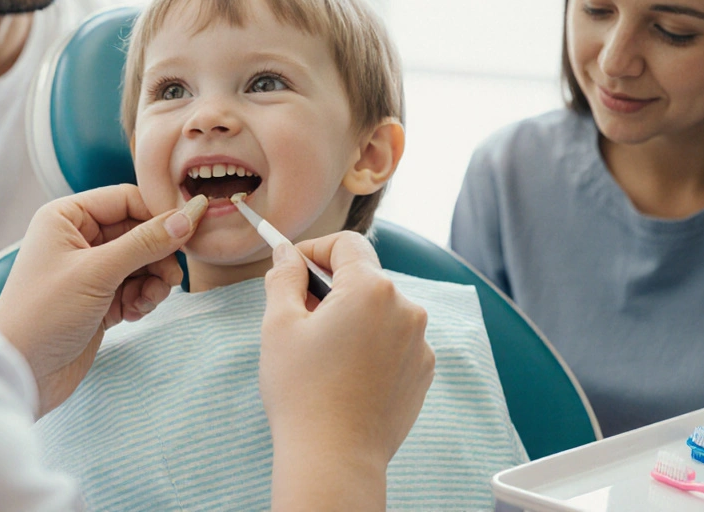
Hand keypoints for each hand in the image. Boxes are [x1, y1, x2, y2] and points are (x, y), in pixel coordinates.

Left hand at [0, 187, 207, 415]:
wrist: (21, 374)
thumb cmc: (43, 314)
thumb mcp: (97, 272)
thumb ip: (146, 243)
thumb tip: (188, 216)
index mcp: (66, 217)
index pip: (126, 199)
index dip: (158, 213)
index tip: (190, 228)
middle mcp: (77, 238)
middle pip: (138, 231)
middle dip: (158, 255)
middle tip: (173, 276)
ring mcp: (89, 270)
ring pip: (142, 262)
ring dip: (153, 280)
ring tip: (149, 300)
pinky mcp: (99, 299)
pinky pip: (136, 287)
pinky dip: (143, 299)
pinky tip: (134, 314)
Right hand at [260, 232, 434, 510]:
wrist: (334, 459)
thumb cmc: (302, 392)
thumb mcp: (279, 325)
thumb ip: (284, 277)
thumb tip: (286, 253)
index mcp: (371, 289)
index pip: (346, 244)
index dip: (315, 250)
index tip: (292, 270)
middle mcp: (406, 308)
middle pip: (365, 278)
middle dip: (333, 288)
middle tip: (301, 316)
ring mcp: (420, 341)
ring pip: (381, 310)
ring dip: (354, 317)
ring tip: (323, 351)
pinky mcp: (423, 370)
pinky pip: (395, 340)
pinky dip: (372, 344)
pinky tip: (347, 373)